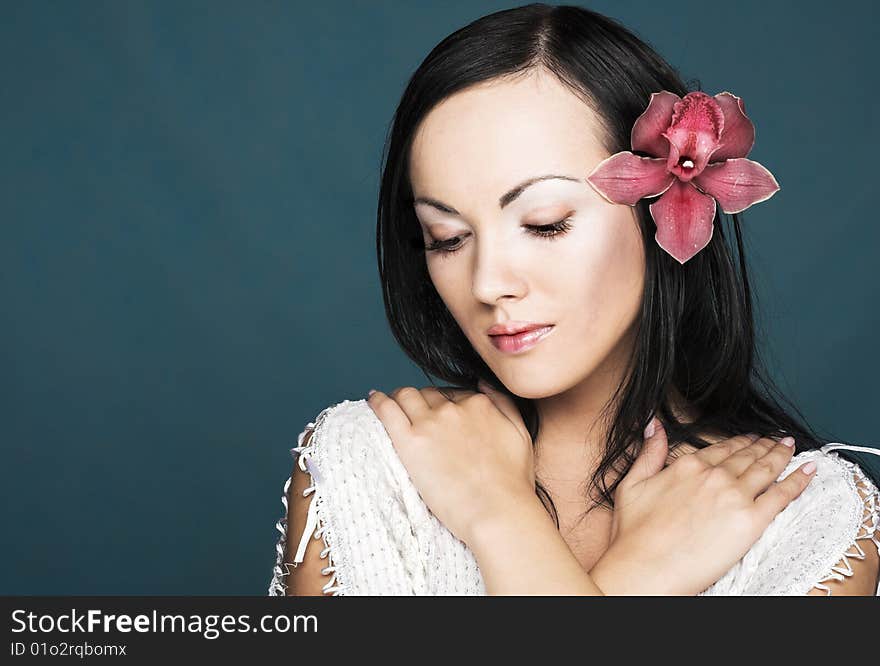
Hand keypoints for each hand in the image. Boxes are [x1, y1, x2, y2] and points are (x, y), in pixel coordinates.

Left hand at [366, 381, 534, 545]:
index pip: (453, 394)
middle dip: (423, 403)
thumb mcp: (520, 433)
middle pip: (429, 395)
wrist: (498, 511)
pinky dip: (378, 401)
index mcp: (479, 405)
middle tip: (416, 417)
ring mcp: (431, 423)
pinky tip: (373, 400)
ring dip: (400, 398)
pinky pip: (387, 409)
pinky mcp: (410, 442)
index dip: (444, 405)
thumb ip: (503, 403)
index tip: (439, 417)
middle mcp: (454, 408)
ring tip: (393, 406)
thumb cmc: (512, 482)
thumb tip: (484, 383)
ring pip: (407, 396)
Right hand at [590, 418, 816, 594]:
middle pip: (747, 456)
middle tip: (776, 441)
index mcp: (688, 466)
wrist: (646, 566)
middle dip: (764, 446)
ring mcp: (735, 496)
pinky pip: (782, 495)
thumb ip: (649, 452)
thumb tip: (653, 424)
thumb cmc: (635, 533)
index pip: (722, 449)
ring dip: (782, 456)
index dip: (739, 442)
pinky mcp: (751, 521)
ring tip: (791, 448)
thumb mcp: (633, 483)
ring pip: (766, 469)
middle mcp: (715, 476)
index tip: (750, 439)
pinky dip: (799, 480)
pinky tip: (809, 471)